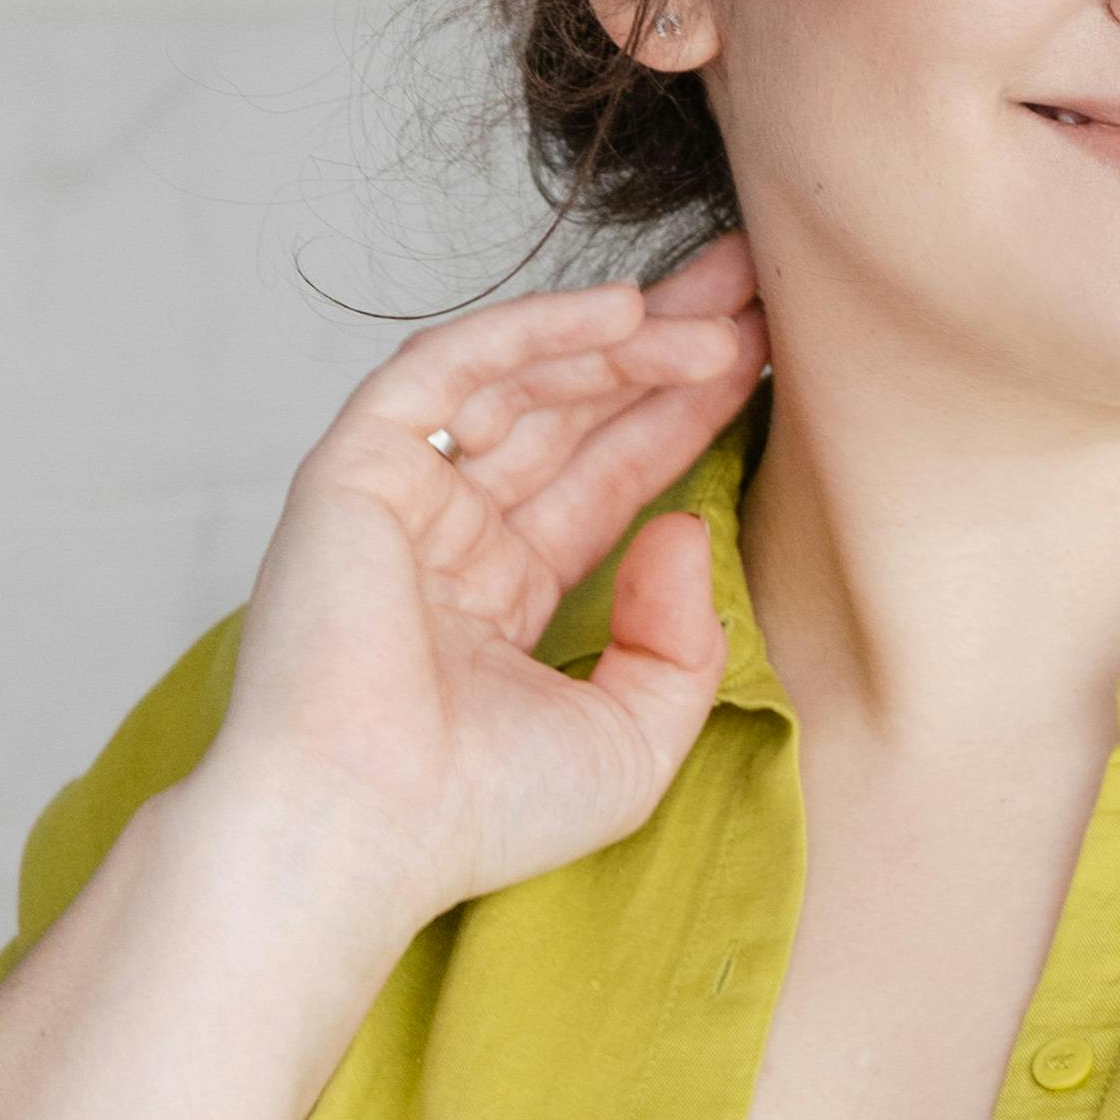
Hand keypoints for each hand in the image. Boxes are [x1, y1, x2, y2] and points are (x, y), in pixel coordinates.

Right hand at [196, 239, 770, 938]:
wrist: (362, 831)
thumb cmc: (479, 813)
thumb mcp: (633, 738)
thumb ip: (680, 642)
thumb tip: (685, 526)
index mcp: (501, 597)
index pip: (607, 482)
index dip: (682, 419)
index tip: (764, 366)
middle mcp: (450, 537)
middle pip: (573, 414)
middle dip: (664, 350)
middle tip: (756, 287)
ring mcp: (400, 498)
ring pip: (522, 382)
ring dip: (623, 340)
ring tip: (723, 316)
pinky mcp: (355, 470)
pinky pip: (450, 369)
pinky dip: (533, 332)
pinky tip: (623, 312)